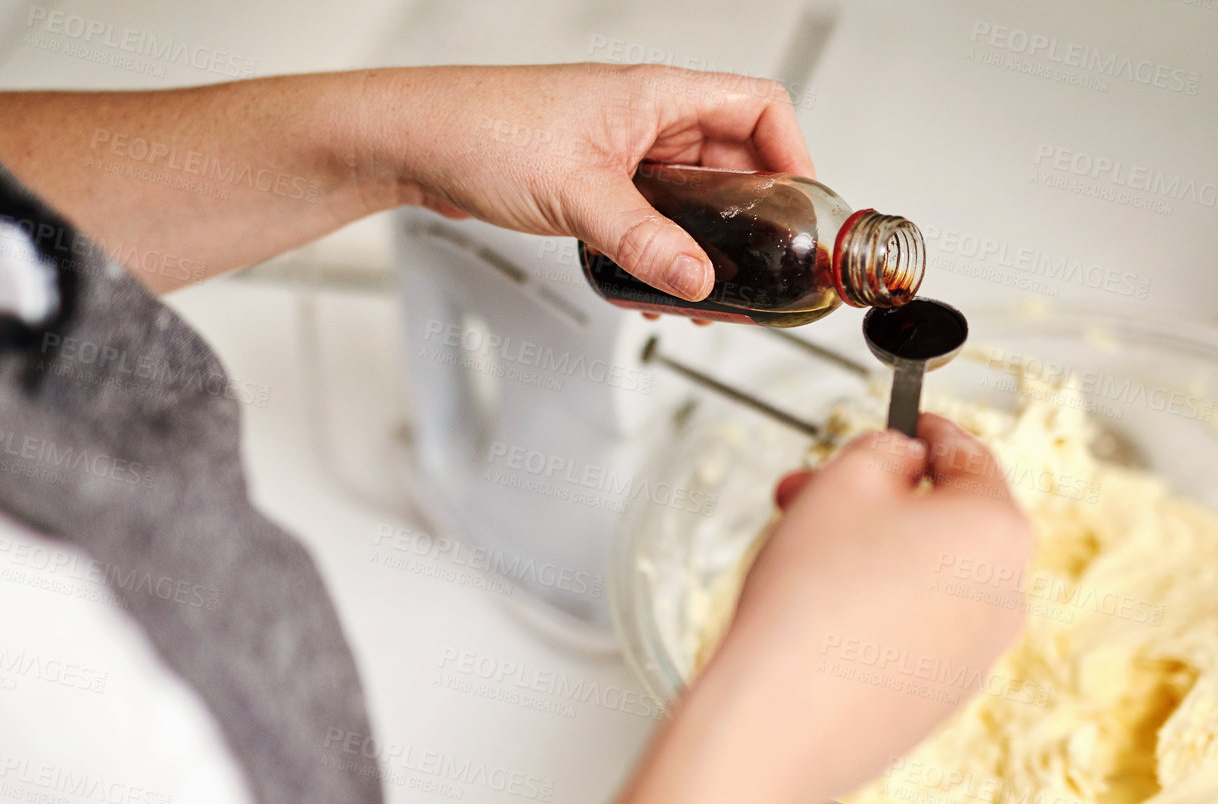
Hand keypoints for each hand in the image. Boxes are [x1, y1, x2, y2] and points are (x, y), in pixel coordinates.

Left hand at [366, 63, 814, 300]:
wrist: (415, 142)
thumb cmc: (483, 131)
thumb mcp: (578, 194)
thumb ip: (644, 241)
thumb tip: (696, 279)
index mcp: (658, 96)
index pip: (761, 109)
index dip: (794, 155)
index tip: (802, 211)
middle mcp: (647, 119)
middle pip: (734, 163)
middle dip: (749, 220)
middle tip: (756, 271)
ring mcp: (620, 150)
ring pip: (691, 197)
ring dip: (702, 245)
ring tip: (703, 293)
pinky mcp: (594, 181)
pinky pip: (650, 216)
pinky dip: (660, 252)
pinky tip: (650, 286)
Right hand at [697, 414, 1032, 803]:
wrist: (778, 721)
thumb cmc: (812, 596)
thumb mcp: (844, 480)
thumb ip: (884, 450)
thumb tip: (903, 461)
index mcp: (997, 531)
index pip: (970, 457)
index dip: (926, 432)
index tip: (905, 426)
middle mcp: (1007, 597)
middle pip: (947, 523)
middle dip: (881, 501)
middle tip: (814, 493)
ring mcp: (978, 657)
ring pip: (931, 581)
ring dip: (876, 556)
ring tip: (802, 557)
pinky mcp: (940, 702)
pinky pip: (916, 635)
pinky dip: (877, 615)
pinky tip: (818, 618)